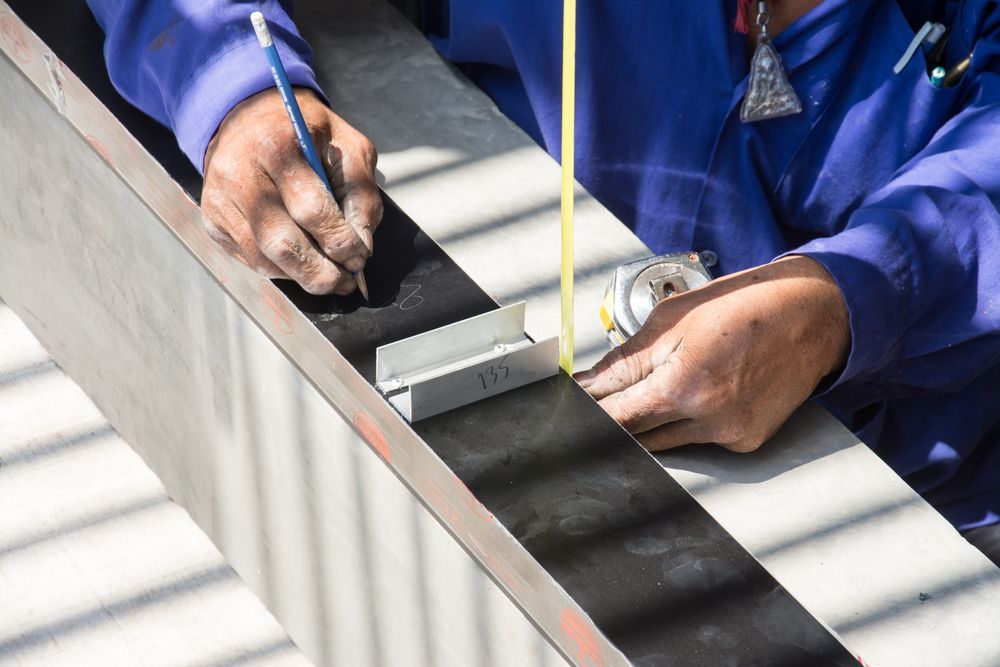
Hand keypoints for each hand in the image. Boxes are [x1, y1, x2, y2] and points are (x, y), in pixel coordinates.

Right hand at [201, 87, 381, 293]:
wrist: (250, 119)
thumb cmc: (305, 133)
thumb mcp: (347, 147)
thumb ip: (361, 195)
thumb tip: (361, 247)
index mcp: (275, 145)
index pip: (311, 209)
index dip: (340, 242)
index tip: (359, 256)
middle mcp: (238, 173)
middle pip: (282, 243)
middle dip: (320, 272)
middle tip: (345, 281)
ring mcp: (219, 200)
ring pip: (264, 259)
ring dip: (303, 277)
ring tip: (331, 277)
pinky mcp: (212, 220)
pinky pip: (250, 259)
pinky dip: (282, 270)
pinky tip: (302, 263)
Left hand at [575, 256, 849, 451]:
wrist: (811, 315)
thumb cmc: (743, 306)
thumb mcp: (671, 320)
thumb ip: (625, 360)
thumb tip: (587, 385)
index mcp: (682, 386)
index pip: (616, 419)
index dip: (589, 418)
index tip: (570, 415)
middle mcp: (707, 419)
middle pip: (637, 439)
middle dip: (615, 421)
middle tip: (600, 405)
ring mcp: (730, 435)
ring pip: (666, 444)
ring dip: (649, 423)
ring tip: (655, 389)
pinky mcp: (747, 441)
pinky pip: (700, 442)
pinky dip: (686, 424)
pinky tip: (697, 395)